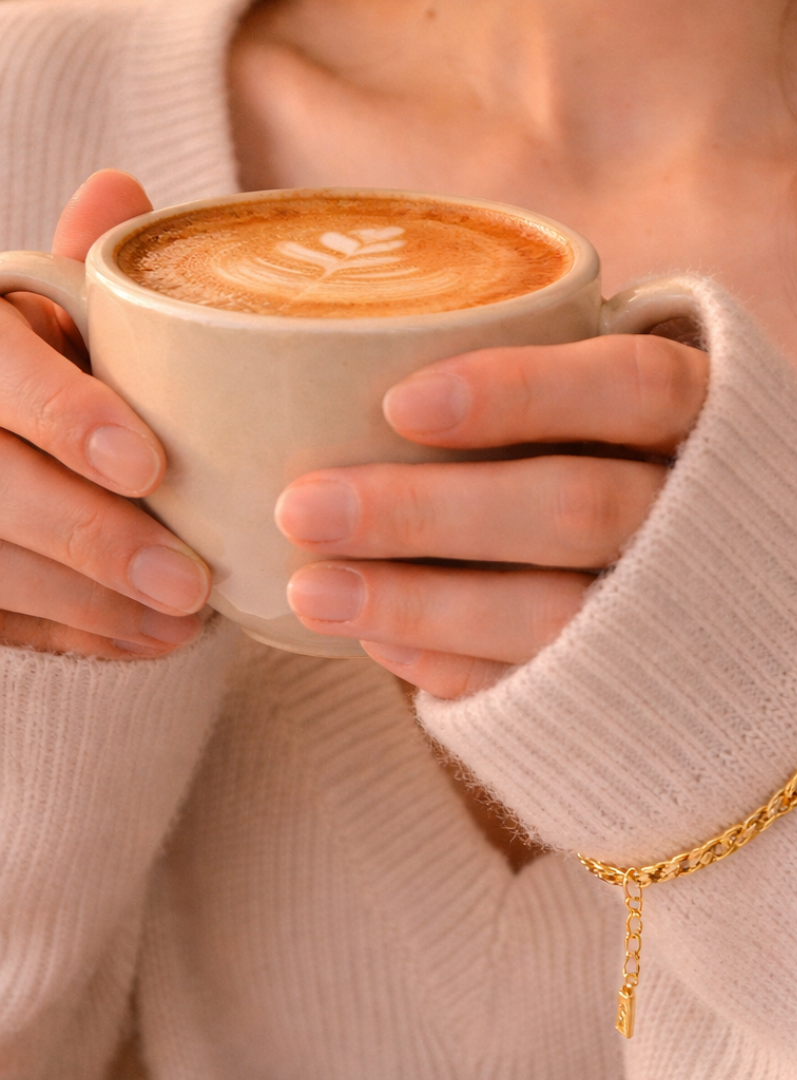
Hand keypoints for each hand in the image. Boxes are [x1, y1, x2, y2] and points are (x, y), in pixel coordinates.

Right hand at [0, 170, 210, 657]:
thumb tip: (123, 187)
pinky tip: (146, 644)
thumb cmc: (27, 372)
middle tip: (190, 583)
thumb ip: (79, 275)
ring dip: (93, 604)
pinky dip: (73, 635)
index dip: (60, 411)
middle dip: (90, 539)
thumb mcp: (42, 318)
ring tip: (188, 621)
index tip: (146, 464)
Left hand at [275, 334, 707, 696]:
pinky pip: (543, 687)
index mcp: (714, 420)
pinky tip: (380, 642)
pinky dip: (453, 668)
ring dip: (420, 605)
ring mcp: (682, 614)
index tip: (398, 403)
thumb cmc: (660, 474)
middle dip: (429, 512)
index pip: (631, 386)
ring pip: (555, 615)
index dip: (520, 391)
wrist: (767, 616)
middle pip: (575, 508)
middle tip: (304, 508)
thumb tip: (376, 379)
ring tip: (311, 592)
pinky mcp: (646, 692)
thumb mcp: (643, 410)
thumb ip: (561, 385)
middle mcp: (705, 517)